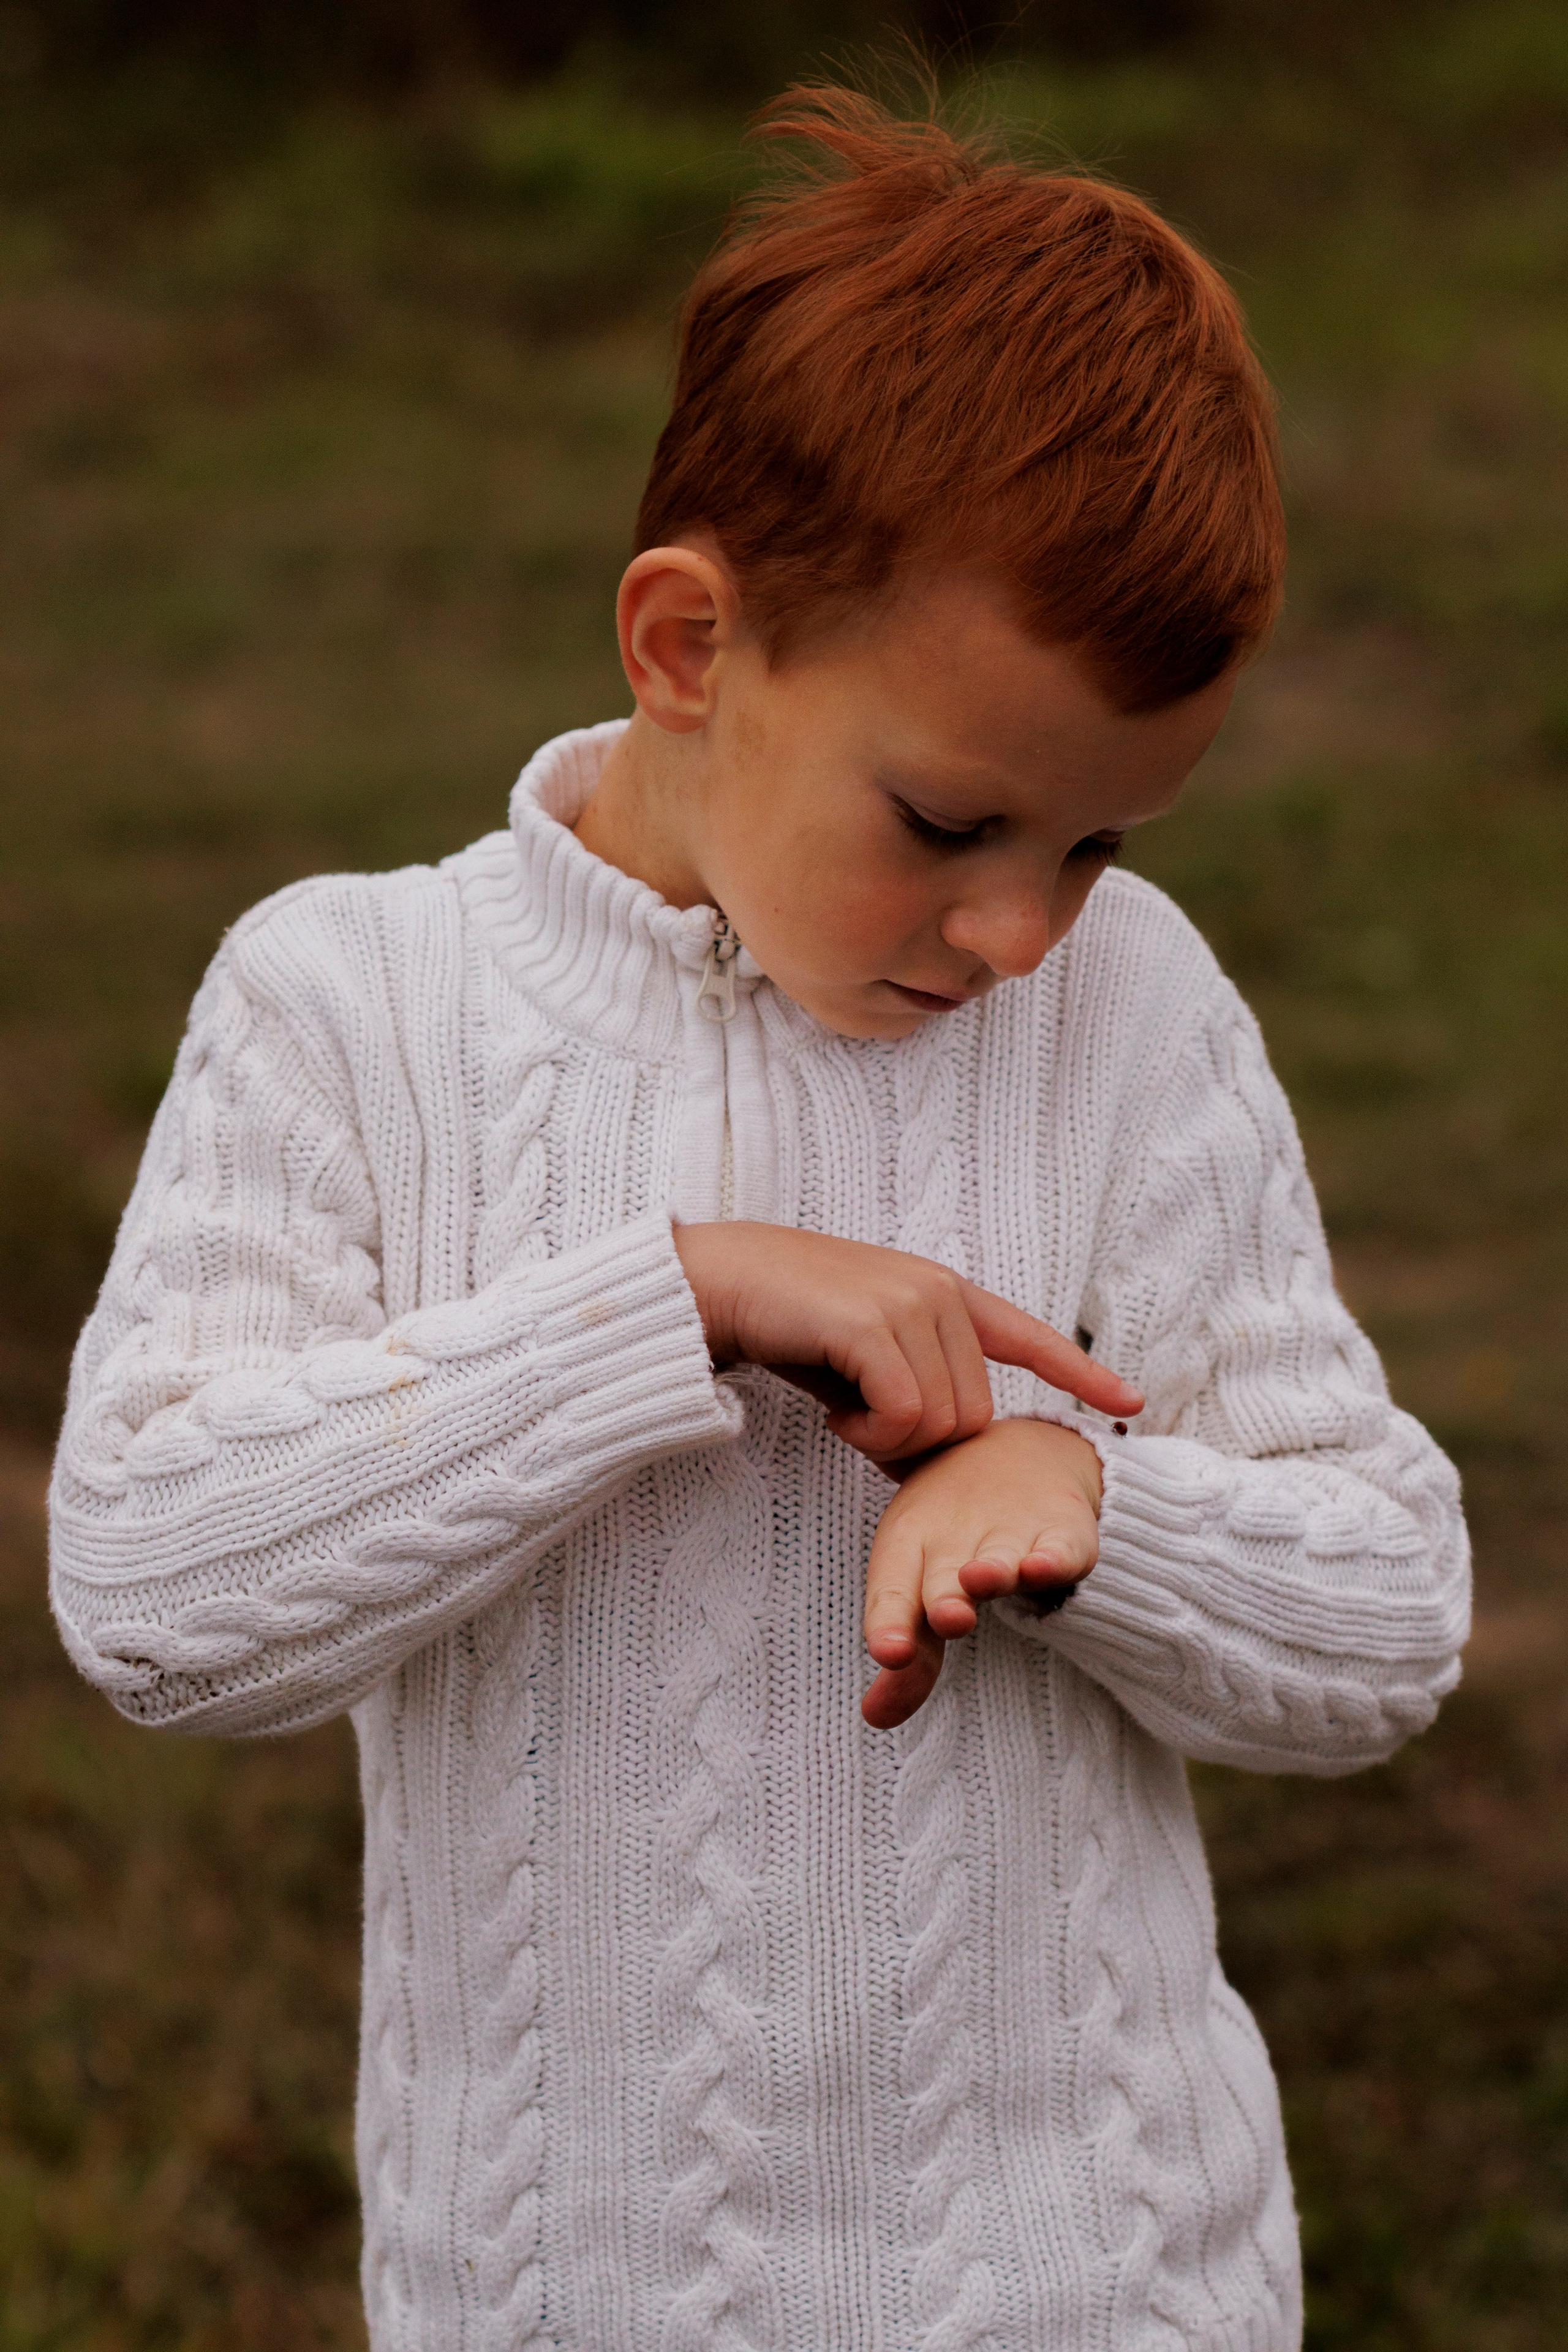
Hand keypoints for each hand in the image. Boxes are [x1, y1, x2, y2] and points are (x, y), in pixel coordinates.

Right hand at [673, 1222, 1140, 1463]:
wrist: (718, 1286)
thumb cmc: (788, 1325)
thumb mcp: (864, 1357)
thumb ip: (913, 1388)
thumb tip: (939, 1454)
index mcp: (944, 1295)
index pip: (1028, 1336)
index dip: (1080, 1372)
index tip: (1130, 1401)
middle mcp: (939, 1291)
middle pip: (974, 1413)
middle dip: (922, 1441)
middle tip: (862, 1423)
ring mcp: (911, 1301)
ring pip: (942, 1422)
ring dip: (889, 1440)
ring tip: (844, 1410)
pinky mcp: (875, 1323)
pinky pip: (905, 1416)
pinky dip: (870, 1434)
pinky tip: (835, 1414)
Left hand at [860, 1418, 1102, 1727]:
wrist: (1015, 1455)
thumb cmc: (950, 1539)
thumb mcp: (917, 1587)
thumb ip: (909, 1660)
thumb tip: (876, 1718)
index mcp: (908, 1548)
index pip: (891, 1588)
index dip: (888, 1621)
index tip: (889, 1652)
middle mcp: (954, 1538)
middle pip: (945, 1576)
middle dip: (945, 1598)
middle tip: (947, 1617)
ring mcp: (1008, 1531)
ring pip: (1000, 1557)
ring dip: (992, 1571)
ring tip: (980, 1580)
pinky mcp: (1061, 1528)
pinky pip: (1058, 1545)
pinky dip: (1052, 1557)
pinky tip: (1042, 1567)